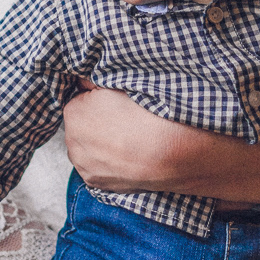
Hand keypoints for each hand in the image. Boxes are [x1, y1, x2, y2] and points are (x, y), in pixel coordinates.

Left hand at [63, 83, 259, 206]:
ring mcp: (86, 167)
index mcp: (76, 112)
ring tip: (135, 130)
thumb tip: (94, 75)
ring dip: (104, 136)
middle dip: (98, 114)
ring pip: (89, 142)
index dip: (98, 91)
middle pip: (81, 120)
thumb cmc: (164, 113)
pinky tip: (133, 149)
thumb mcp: (135, 78)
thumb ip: (107, 75)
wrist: (186, 156)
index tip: (118, 91)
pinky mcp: (99, 185)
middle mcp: (73, 143)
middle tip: (129, 110)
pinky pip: (99, 162)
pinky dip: (110, 156)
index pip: (78, 93)